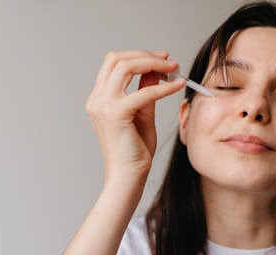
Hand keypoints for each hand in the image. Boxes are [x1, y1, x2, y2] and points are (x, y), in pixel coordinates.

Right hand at [85, 50, 184, 183]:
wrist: (128, 177)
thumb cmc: (135, 151)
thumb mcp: (142, 114)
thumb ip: (145, 91)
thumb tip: (154, 71)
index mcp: (99, 99)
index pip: (113, 63)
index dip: (138, 56)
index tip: (161, 58)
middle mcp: (97, 99)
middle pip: (116, 59)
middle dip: (145, 55)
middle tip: (169, 60)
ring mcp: (103, 105)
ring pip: (125, 66)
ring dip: (152, 63)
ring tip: (173, 69)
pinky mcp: (116, 114)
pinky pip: (143, 91)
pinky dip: (164, 87)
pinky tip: (178, 86)